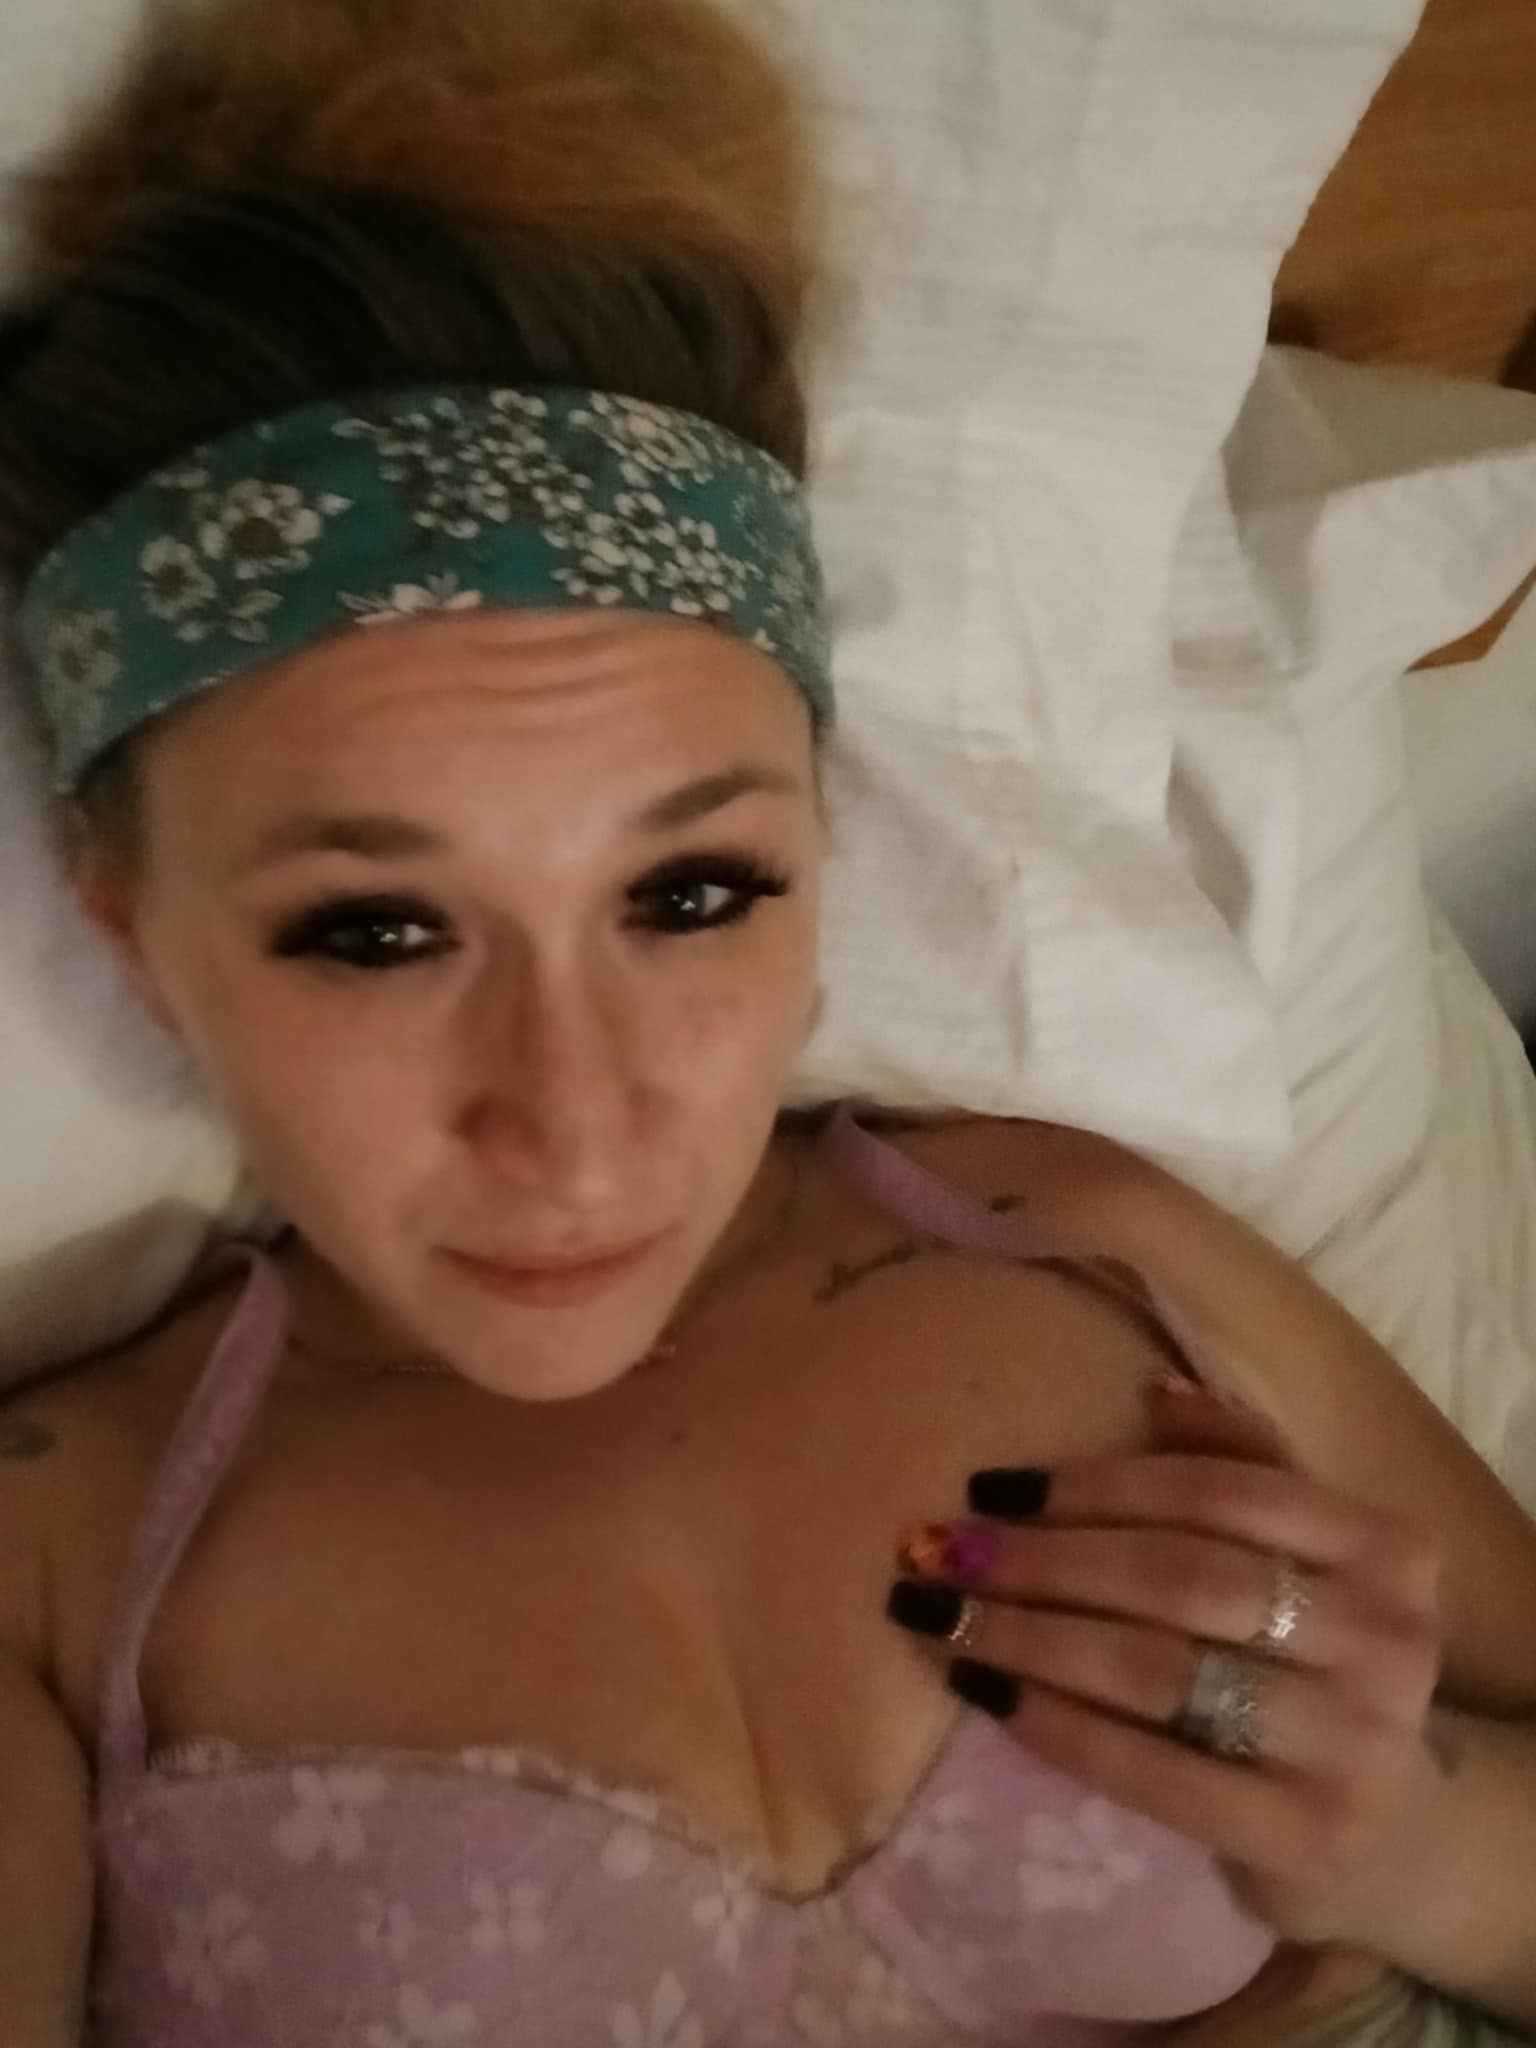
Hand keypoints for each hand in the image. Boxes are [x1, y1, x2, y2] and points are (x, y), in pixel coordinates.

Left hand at [886, 1377, 1444, 1945]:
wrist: (1385, 1826)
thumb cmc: (1315, 1661)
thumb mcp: (1305, 1557)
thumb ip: (1245, 1466)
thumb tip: (1155, 1390)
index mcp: (1384, 1546)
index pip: (1218, 1492)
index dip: (1096, 1485)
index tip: (992, 1487)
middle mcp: (1386, 1637)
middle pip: (1178, 1577)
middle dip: (1043, 1561)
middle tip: (941, 1551)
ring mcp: (1353, 1741)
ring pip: (1157, 1669)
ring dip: (1028, 1638)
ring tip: (939, 1617)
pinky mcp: (1305, 1832)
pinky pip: (1154, 1770)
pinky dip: (1058, 1726)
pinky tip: (986, 1695)